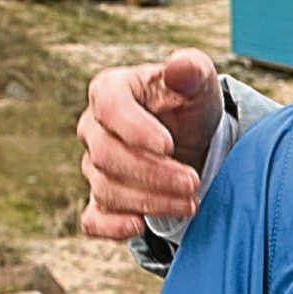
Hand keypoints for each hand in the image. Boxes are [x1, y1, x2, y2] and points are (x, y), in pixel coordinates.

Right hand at [76, 50, 222, 239]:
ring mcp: (94, 165)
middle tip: (194, 182)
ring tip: (192, 202)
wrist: (193, 138)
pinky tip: (139, 226)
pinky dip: (112, 226)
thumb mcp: (198, 81)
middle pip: (108, 156)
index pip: (109, 107)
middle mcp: (93, 128)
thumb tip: (179, 66)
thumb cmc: (190, 103)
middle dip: (153, 173)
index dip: (135, 129)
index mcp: (110, 90)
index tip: (169, 146)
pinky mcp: (102, 199)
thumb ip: (191, 70)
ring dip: (151, 201)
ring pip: (107, 189)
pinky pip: (93, 219)